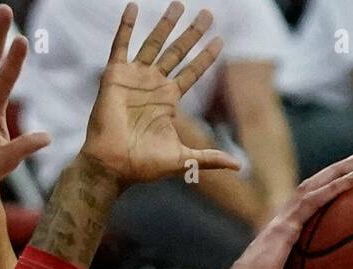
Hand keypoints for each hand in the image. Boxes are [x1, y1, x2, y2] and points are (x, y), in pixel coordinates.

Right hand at [81, 2, 239, 183]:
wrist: (113, 165)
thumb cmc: (144, 165)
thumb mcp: (184, 160)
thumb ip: (209, 158)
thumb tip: (239, 167)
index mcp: (168, 101)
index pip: (192, 72)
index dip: (206, 57)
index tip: (220, 40)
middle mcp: (153, 86)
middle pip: (177, 52)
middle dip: (192, 33)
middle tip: (207, 13)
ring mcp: (134, 78)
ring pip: (153, 44)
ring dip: (165, 24)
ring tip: (178, 4)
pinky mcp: (115, 76)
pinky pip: (120, 46)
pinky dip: (126, 27)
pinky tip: (134, 7)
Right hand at [215, 154, 352, 268]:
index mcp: (280, 243)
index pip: (304, 214)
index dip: (322, 199)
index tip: (342, 192)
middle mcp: (280, 227)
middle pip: (310, 192)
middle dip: (332, 175)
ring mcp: (280, 225)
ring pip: (312, 188)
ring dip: (336, 172)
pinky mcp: (283, 228)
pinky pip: (312, 201)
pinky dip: (333, 188)